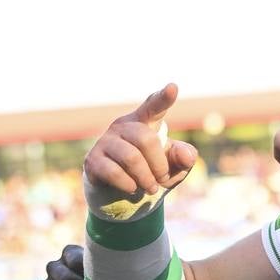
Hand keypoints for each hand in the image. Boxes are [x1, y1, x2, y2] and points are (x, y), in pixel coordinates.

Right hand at [82, 84, 198, 212]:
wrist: (120, 192)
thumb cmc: (151, 171)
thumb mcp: (174, 166)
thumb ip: (184, 158)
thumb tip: (186, 156)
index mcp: (145, 121)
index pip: (154, 106)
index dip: (164, 98)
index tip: (173, 87)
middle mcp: (123, 126)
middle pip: (146, 139)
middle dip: (159, 165)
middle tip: (162, 179)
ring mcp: (105, 141)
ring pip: (131, 157)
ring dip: (146, 178)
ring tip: (151, 188)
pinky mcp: (92, 160)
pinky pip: (113, 172)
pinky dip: (129, 184)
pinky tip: (132, 188)